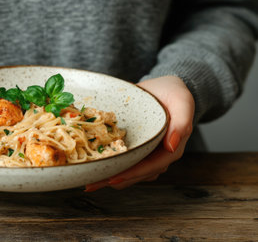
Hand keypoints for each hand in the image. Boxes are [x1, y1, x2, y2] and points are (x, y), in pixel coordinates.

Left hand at [85, 76, 194, 190]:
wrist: (164, 88)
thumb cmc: (174, 94)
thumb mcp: (182, 102)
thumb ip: (182, 123)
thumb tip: (172, 146)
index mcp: (170, 149)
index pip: (151, 166)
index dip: (132, 174)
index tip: (114, 178)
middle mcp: (157, 155)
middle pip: (136, 174)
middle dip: (114, 179)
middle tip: (92, 184)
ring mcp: (145, 153)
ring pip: (128, 171)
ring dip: (109, 177)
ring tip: (89, 181)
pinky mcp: (134, 148)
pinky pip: (122, 159)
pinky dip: (109, 164)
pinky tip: (94, 167)